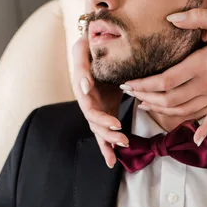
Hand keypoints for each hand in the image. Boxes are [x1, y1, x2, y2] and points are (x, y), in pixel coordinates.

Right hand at [72, 34, 128, 167]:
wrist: (101, 47)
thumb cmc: (92, 45)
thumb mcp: (83, 47)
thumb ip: (82, 64)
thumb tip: (84, 87)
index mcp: (81, 86)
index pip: (88, 104)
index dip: (99, 116)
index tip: (114, 122)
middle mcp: (86, 100)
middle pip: (94, 121)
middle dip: (107, 131)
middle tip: (123, 137)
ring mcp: (95, 108)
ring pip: (99, 129)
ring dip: (110, 140)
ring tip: (125, 144)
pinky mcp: (104, 112)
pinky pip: (104, 132)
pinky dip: (108, 146)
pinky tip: (111, 161)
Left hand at [123, 10, 206, 144]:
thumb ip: (196, 18)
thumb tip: (171, 17)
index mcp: (202, 65)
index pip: (165, 81)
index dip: (144, 85)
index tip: (128, 83)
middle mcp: (206, 85)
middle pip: (169, 100)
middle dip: (146, 99)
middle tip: (131, 94)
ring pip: (183, 111)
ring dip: (161, 112)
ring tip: (145, 106)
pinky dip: (202, 130)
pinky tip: (194, 138)